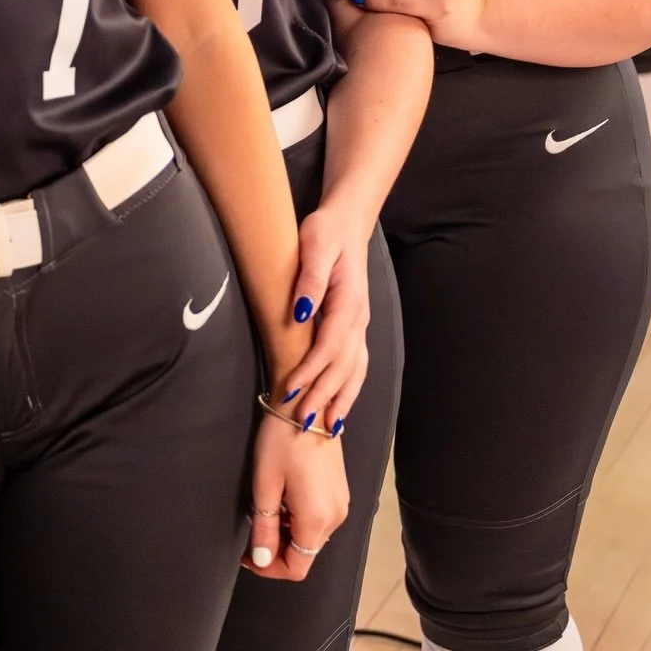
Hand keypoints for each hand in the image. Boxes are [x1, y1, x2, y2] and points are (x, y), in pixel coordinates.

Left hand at [243, 412, 349, 580]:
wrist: (307, 404)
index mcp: (317, 518)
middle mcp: (336, 516)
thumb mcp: (265, 485)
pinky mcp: (340, 491)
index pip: (297, 567)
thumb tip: (262, 560)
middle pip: (305, 553)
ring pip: (312, 536)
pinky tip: (284, 496)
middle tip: (254, 527)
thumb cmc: (282, 440)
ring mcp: (341, 503)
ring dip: (288, 532)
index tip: (248, 555)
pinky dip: (299, 518)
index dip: (269, 567)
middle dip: (278, 548)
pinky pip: (319, 518)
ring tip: (268, 505)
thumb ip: (265, 528)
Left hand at [278, 203, 371, 432]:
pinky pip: (357, 365)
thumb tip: (300, 313)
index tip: (290, 390)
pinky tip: (341, 407)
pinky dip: (350, 389)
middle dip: (324, 395)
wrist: (348, 222)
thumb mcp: (314, 246)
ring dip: (341, 400)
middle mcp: (359, 319)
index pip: (329, 346)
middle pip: (343, 366)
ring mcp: (360, 325)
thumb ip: (309, 280)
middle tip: (303, 422)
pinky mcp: (356, 327)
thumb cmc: (326, 232)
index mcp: (348, 302)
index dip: (310, 371)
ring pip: (355, 370)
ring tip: (328, 429)